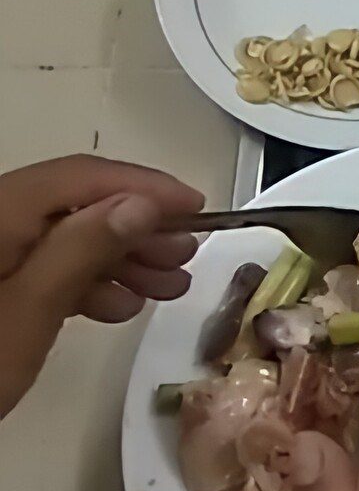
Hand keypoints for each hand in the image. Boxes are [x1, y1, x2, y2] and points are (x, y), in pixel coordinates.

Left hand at [0, 154, 203, 415]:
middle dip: (138, 228)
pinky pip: (48, 269)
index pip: (80, 179)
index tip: (196, 207)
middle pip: (77, 207)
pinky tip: (120, 307)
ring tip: (170, 287)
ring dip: (122, 259)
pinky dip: (89, 283)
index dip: (143, 187)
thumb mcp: (29, 311)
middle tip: (188, 256)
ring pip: (68, 239)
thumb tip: (139, 205)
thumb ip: (82, 250)